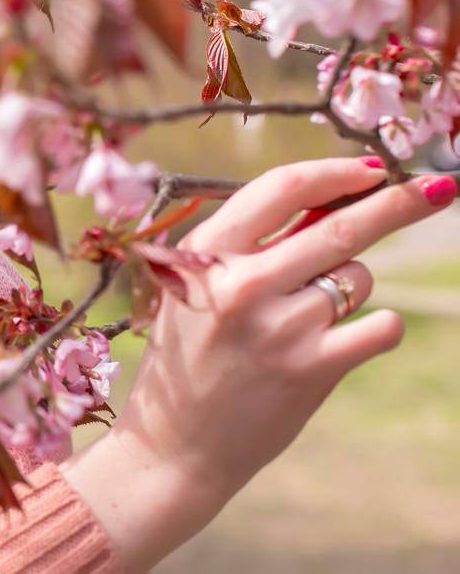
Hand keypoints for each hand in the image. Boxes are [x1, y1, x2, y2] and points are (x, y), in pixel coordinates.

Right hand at [61, 158, 455, 572]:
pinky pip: (379, 326)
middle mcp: (242, 284)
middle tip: (442, 186)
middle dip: (400, 202)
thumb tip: (340, 199)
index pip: (282, 189)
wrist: (177, 443)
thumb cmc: (192, 352)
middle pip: (342, 226)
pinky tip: (339, 342)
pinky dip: (374, 328)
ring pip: (357, 277)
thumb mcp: (198, 287)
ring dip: (349, 288)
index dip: (337, 172)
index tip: (375, 167)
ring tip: (304, 319)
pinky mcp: (312, 369)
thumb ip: (256, 244)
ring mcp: (280, 327)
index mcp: (207, 253)